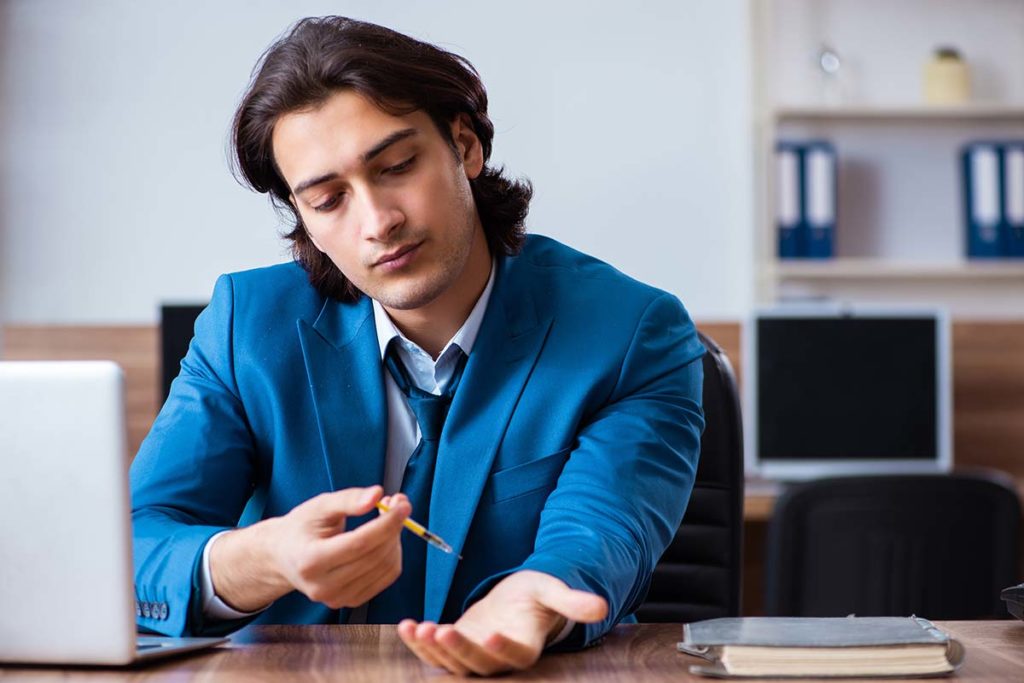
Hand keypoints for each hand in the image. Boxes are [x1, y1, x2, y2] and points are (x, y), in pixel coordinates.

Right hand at [210, 485, 409, 611]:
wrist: (284, 556)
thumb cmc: (302, 527)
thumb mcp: (320, 506)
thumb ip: (348, 499)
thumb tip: (377, 495)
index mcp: (310, 561)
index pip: (359, 544)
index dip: (386, 523)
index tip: (402, 504)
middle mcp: (322, 587)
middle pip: (374, 556)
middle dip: (394, 527)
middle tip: (398, 504)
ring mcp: (337, 599)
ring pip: (385, 567)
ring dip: (395, 539)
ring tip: (388, 518)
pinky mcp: (350, 602)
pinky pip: (386, 577)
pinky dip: (393, 554)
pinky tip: (384, 538)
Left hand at [397, 570, 607, 675]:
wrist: (516, 601)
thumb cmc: (537, 594)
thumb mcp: (551, 590)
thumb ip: (571, 601)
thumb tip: (601, 606)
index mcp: (525, 649)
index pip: (514, 655)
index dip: (502, 648)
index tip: (490, 634)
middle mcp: (497, 660)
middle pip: (477, 663)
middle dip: (457, 650)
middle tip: (440, 632)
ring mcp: (473, 657)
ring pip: (451, 662)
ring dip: (432, 649)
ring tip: (417, 629)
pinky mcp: (454, 649)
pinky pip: (434, 652)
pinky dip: (418, 643)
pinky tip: (405, 626)